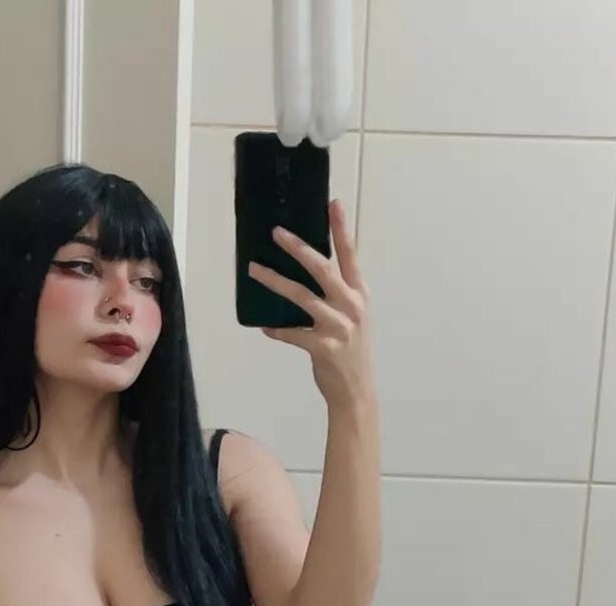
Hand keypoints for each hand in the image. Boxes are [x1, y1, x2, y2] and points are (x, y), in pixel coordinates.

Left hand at [247, 199, 375, 413]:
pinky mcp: (323, 347)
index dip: (341, 229)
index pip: (350, 255)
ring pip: (301, 296)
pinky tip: (265, 326)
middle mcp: (352, 306)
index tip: (333, 204)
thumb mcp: (354, 319)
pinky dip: (277, 329)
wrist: (356, 391)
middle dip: (298, 247)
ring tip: (255, 270)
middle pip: (322, 268)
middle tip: (276, 232)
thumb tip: (306, 276)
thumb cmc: (352, 353)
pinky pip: (292, 332)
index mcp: (360, 295)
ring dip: (274, 281)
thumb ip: (338, 296)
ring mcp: (338, 326)